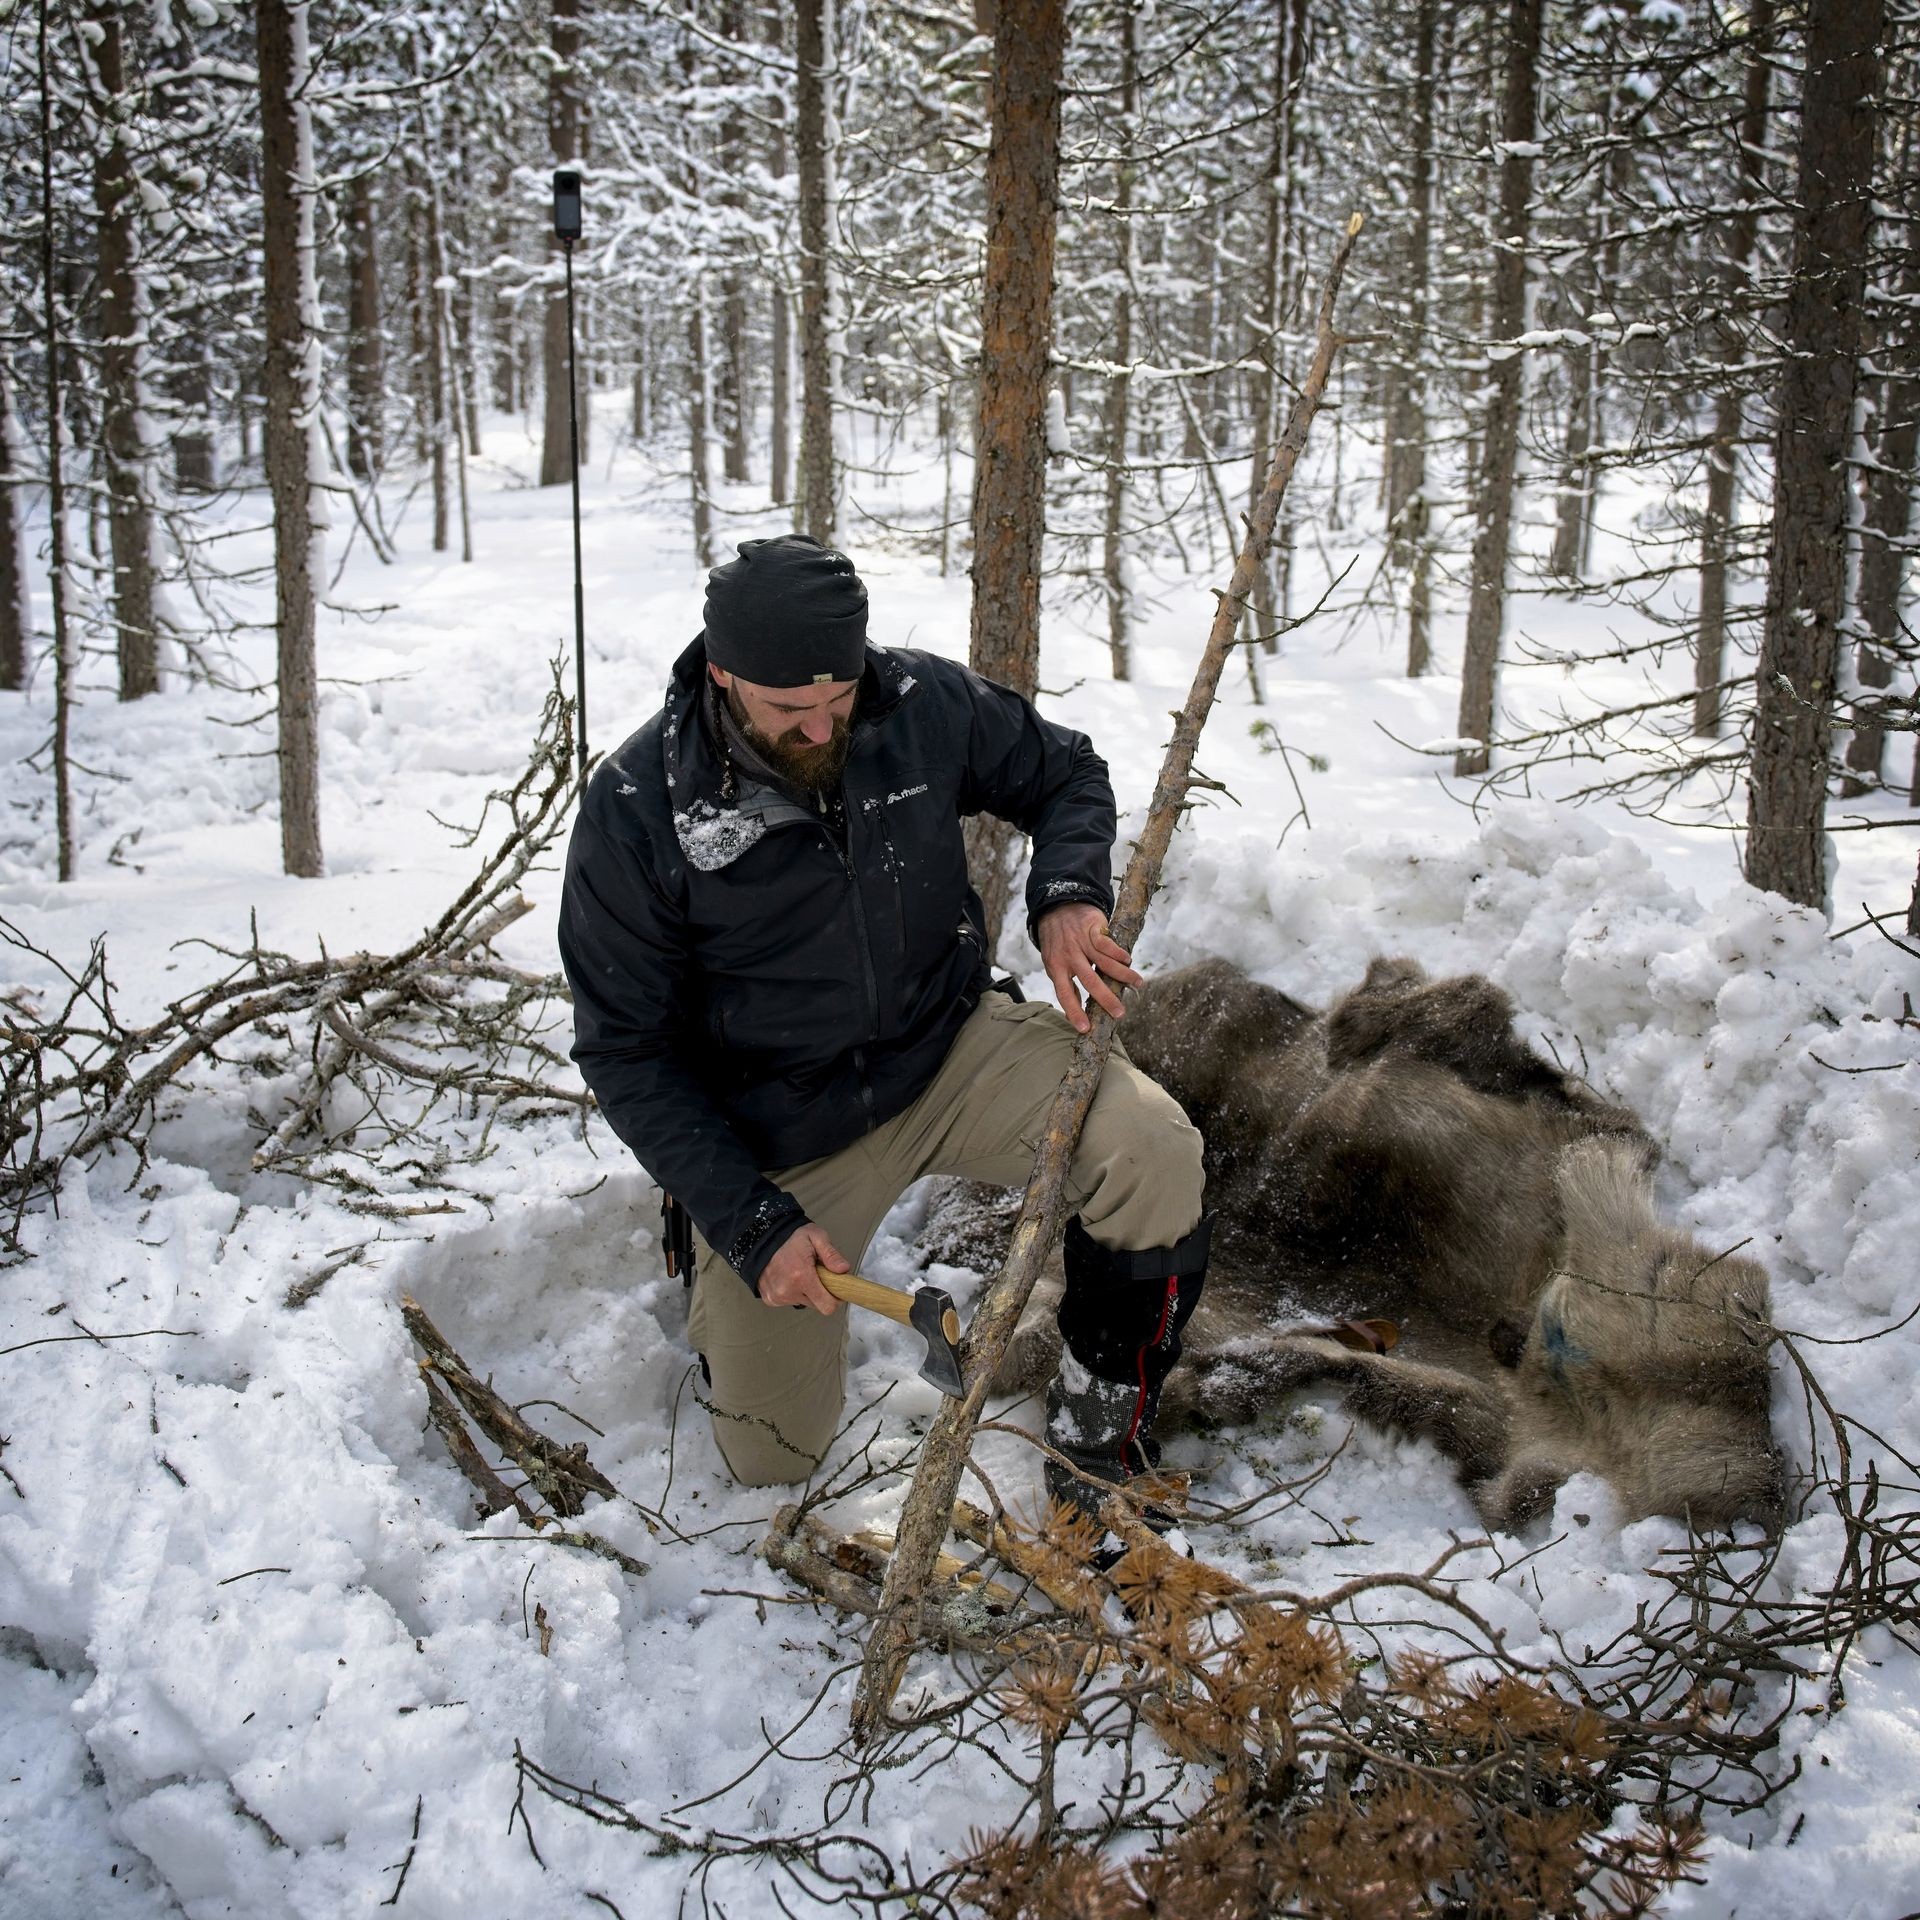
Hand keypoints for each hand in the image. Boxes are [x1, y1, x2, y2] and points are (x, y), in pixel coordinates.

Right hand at [757, 1221, 848, 1312]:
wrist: (762, 1238)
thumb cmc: (790, 1237)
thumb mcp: (816, 1237)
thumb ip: (831, 1254)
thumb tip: (844, 1269)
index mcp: (801, 1276)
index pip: (827, 1306)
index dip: (836, 1299)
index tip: (837, 1288)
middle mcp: (788, 1290)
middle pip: (817, 1305)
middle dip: (821, 1292)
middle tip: (817, 1275)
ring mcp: (777, 1296)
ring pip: (804, 1302)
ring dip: (806, 1291)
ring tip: (800, 1272)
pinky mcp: (770, 1299)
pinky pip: (790, 1301)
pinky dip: (793, 1292)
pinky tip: (789, 1277)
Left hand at [1036, 903, 1142, 1033]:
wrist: (1058, 906)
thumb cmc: (1057, 941)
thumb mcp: (1054, 963)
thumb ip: (1065, 985)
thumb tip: (1074, 1013)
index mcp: (1056, 967)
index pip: (1064, 994)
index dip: (1074, 1011)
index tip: (1085, 1029)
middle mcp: (1069, 956)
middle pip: (1089, 981)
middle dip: (1106, 999)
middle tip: (1120, 1013)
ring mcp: (1081, 942)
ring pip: (1105, 963)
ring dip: (1123, 975)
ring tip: (1138, 984)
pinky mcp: (1092, 929)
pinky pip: (1108, 944)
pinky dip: (1119, 953)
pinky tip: (1128, 961)